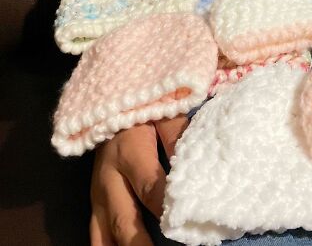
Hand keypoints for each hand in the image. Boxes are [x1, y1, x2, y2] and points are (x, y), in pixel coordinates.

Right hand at [89, 116, 187, 245]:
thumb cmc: (143, 107)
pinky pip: (95, 236)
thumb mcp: (164, 113)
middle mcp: (108, 181)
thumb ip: (178, 137)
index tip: (187, 222)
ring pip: (104, 237)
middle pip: (125, 223)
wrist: (109, 103)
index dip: (167, 207)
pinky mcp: (93, 205)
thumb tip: (195, 167)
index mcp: (128, 154)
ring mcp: (97, 197)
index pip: (150, 188)